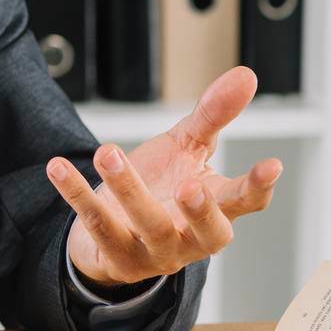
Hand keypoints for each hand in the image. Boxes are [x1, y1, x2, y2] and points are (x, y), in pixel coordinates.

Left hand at [47, 66, 282, 290]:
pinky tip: (58, 167)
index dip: (259, 187)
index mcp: (216, 210)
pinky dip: (76, 194)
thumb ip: (214, 115)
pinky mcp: (115, 256)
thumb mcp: (187, 147)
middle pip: (208, 232)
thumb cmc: (160, 186)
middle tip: (190, 184)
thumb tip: (246, 75)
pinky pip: (96, 225)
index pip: (244, 203)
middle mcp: (190, 237)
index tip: (272, 165)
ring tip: (108, 153)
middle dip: (201, 210)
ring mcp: (154, 251)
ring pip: (148, 226)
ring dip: (128, 190)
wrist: (112, 229)